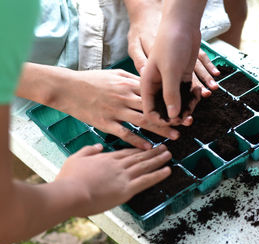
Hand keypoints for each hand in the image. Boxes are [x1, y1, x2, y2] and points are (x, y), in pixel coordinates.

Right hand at [56, 144, 171, 215]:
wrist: (71, 193)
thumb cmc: (69, 179)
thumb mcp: (75, 159)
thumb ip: (88, 151)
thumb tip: (98, 146)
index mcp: (106, 158)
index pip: (126, 151)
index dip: (138, 149)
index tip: (147, 146)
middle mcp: (118, 165)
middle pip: (139, 156)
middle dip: (152, 151)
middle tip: (163, 147)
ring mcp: (124, 176)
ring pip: (145, 165)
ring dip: (158, 159)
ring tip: (168, 155)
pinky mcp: (127, 189)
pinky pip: (146, 180)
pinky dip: (158, 175)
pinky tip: (167, 171)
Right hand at [63, 69, 181, 147]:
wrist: (67, 88)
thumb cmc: (92, 80)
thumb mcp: (115, 74)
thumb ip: (133, 79)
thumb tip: (150, 82)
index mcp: (128, 84)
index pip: (154, 93)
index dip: (169, 100)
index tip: (182, 106)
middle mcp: (124, 97)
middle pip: (152, 108)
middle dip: (170, 116)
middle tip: (185, 124)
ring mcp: (115, 111)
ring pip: (142, 121)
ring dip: (160, 130)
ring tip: (174, 137)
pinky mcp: (105, 123)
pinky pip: (124, 134)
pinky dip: (137, 141)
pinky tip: (149, 147)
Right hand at [141, 0, 206, 123]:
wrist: (183, 24)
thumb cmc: (171, 44)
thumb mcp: (170, 71)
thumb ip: (171, 94)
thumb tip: (173, 116)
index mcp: (147, 83)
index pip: (149, 109)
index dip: (161, 119)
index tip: (174, 124)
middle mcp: (158, 84)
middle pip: (165, 107)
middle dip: (177, 115)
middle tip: (189, 120)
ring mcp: (171, 81)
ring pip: (179, 101)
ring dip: (188, 105)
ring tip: (198, 102)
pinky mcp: (183, 76)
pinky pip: (188, 92)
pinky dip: (194, 94)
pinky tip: (201, 91)